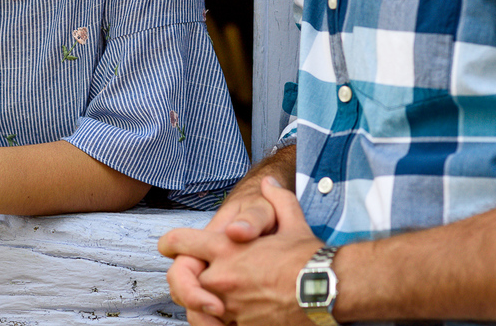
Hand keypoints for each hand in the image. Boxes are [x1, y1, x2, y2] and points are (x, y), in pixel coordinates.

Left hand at [160, 177, 318, 325]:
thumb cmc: (308, 257)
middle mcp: (221, 278)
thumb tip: (268, 184)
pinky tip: (227, 316)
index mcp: (226, 248)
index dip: (170, 244)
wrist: (327, 289)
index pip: (180, 243)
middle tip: (191, 281)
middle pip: (183, 280)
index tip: (168, 247)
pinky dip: (219, 323)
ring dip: (200, 304)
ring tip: (209, 302)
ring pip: (196, 308)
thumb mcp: (291, 220)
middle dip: (187, 279)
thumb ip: (275, 199)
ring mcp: (230, 306)